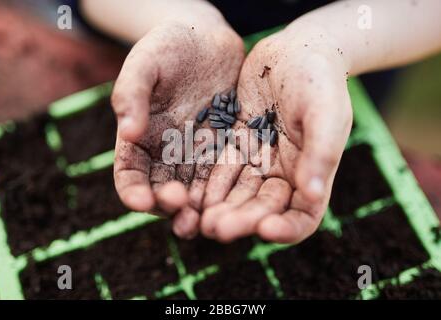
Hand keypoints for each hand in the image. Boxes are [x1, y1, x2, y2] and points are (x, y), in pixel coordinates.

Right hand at [111, 20, 244, 237]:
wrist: (208, 40)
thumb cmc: (169, 45)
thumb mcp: (146, 61)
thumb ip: (132, 93)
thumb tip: (127, 133)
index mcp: (139, 139)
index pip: (130, 174)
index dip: (133, 191)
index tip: (141, 201)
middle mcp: (166, 155)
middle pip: (163, 191)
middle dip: (170, 206)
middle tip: (182, 209)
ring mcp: (196, 156)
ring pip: (195, 192)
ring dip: (200, 210)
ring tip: (207, 221)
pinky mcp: (224, 151)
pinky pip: (225, 177)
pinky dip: (228, 194)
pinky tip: (235, 202)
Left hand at [201, 27, 352, 242]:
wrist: (296, 48)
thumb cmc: (320, 79)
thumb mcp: (327, 111)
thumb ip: (322, 152)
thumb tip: (312, 196)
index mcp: (313, 173)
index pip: (303, 216)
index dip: (287, 229)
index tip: (266, 230)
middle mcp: (285, 173)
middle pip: (263, 208)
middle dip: (242, 221)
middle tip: (217, 229)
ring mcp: (260, 160)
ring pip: (239, 194)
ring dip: (222, 209)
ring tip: (201, 220)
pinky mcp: (238, 144)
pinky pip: (222, 170)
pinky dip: (210, 185)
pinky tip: (193, 196)